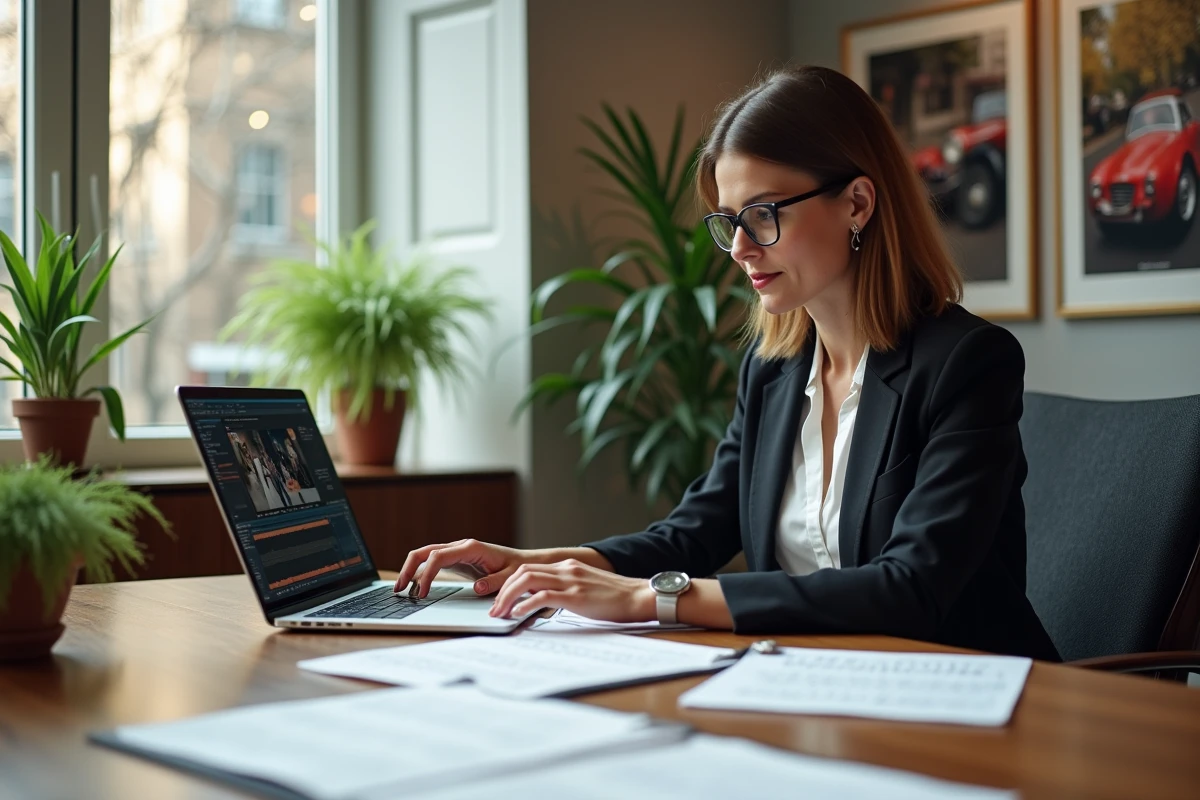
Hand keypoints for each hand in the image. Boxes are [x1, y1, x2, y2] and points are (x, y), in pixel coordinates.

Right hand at [394, 539, 540, 597]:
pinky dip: (420, 572)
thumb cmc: (516, 568)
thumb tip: (477, 588)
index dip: (427, 575)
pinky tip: (415, 587)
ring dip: (411, 570)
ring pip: (425, 555)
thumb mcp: (510, 577)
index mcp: (470, 548)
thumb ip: (495, 583)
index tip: (422, 594)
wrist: (523, 563)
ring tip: (401, 590)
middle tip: (398, 590)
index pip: (438, 557)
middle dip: (408, 569)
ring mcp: (455, 552)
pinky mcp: (455, 560)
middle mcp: (460, 547)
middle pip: (424, 552)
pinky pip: (432, 562)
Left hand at [488, 559, 655, 621]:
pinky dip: (525, 604)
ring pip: (527, 580)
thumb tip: (544, 603)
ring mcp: (570, 581)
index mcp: (567, 567)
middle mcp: (566, 569)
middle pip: (522, 571)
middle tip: (494, 608)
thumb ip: (565, 591)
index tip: (500, 600)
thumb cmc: (615, 598)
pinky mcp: (576, 596)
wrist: (639, 596)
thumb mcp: (585, 588)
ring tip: (500, 613)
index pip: (528, 568)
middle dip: (502, 590)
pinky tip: (518, 614)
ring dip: (508, 597)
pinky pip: (542, 596)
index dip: (509, 584)